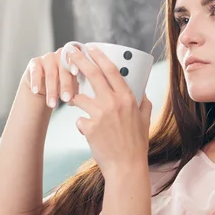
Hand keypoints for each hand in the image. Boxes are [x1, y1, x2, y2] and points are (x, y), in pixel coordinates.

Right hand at [21, 48, 78, 108]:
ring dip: (51, 90)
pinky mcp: (35, 62)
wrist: (44, 84)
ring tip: (52, 104)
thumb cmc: (64, 83)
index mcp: (74, 57)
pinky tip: (36, 91)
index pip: (76, 61)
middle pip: (64, 70)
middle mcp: (61, 55)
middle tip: (66, 99)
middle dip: (65, 86)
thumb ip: (80, 84)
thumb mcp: (74, 83)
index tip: (76, 74)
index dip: (75, 65)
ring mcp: (47, 57)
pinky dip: (36, 82)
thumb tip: (86, 98)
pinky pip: (35, 72)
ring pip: (50, 74)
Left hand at [67, 46, 152, 177]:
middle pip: (92, 74)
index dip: (99, 56)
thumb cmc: (136, 144)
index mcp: (127, 98)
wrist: (126, 167)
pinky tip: (91, 134)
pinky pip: (79, 119)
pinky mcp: (88, 127)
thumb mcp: (145, 120)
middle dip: (79, 60)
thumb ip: (143, 103)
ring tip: (76, 104)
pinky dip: (83, 125)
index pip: (111, 70)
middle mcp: (113, 103)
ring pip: (79, 98)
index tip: (91, 48)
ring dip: (75, 99)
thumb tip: (142, 91)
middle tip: (69, 52)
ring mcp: (99, 114)